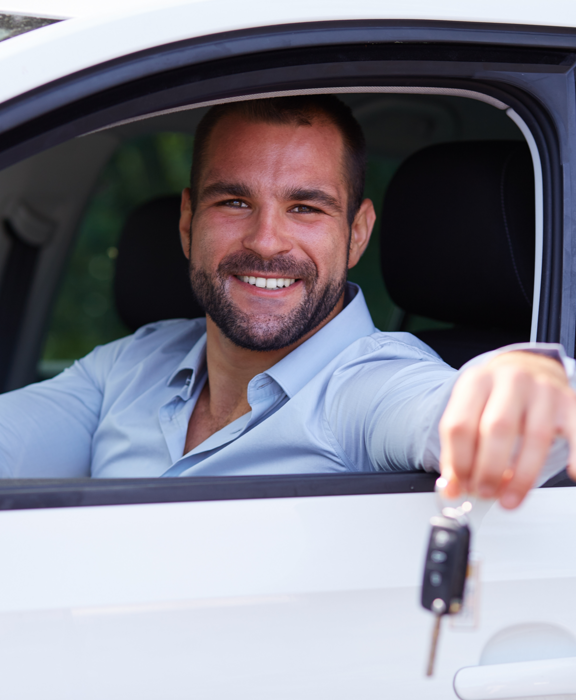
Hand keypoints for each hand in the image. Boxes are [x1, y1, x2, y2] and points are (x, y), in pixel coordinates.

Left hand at [439, 351, 575, 508]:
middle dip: (488, 470)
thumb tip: (452, 489)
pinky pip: (575, 431)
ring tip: (508, 499)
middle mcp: (510, 380)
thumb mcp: (468, 411)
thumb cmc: (494, 397)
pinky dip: (575, 455)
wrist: (528, 367)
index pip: (460, 424)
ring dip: (520, 477)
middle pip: (497, 429)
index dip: (458, 461)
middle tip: (484, 493)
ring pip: (535, 437)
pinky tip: (571, 474)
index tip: (460, 484)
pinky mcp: (568, 402)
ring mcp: (542, 390)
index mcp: (476, 381)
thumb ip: (457, 449)